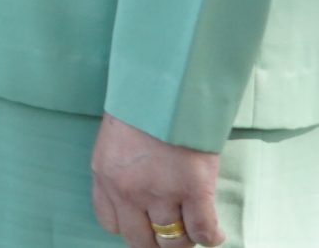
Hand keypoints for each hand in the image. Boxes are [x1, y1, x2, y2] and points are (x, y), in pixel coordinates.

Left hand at [91, 115, 223, 246]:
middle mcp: (128, 191)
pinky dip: (210, 237)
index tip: (143, 224)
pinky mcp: (194, 190)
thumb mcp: (116, 141)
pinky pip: (202, 231)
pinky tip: (214, 234)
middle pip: (140, 241)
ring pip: (173, 241)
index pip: (110, 223)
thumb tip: (139, 198)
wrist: (166, 87)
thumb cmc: (142, 108)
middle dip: (156, 243)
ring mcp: (161, 192)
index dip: (130, 228)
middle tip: (170, 235)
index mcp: (104, 176)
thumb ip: (122, 171)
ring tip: (193, 231)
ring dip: (184, 240)